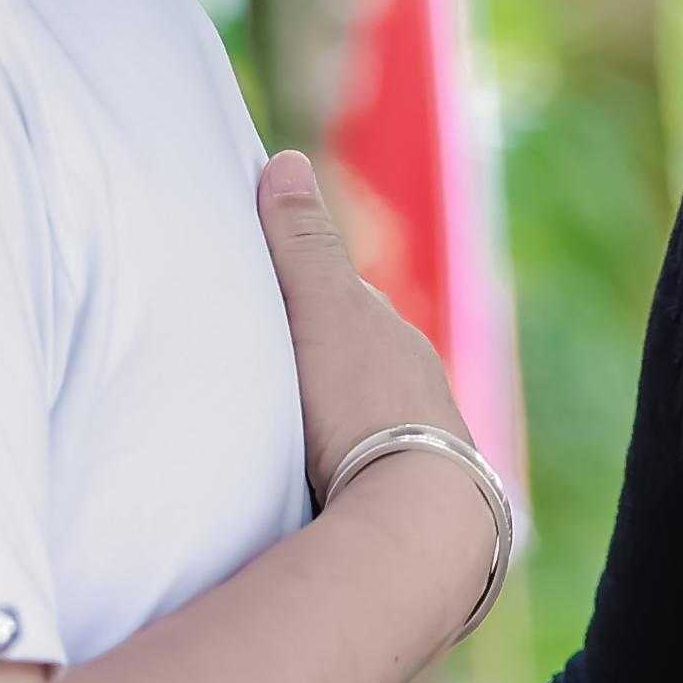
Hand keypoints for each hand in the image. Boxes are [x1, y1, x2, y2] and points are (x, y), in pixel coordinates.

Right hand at [255, 151, 497, 578]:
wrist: (418, 522)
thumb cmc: (365, 405)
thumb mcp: (323, 310)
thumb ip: (303, 244)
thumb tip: (284, 160)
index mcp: (399, 343)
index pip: (347, 307)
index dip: (305, 300)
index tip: (264, 302)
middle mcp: (420, 395)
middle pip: (357, 368)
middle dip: (319, 366)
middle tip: (261, 373)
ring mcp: (419, 457)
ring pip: (365, 426)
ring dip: (331, 427)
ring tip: (280, 440)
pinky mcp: (409, 514)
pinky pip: (367, 478)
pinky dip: (340, 474)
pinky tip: (313, 493)